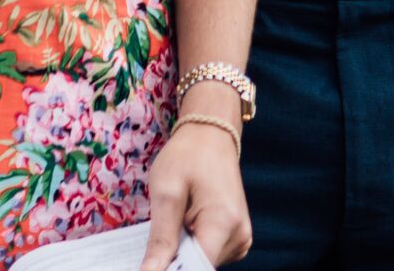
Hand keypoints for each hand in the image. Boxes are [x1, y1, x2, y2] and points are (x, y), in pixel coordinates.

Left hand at [143, 117, 251, 266]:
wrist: (211, 135)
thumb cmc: (187, 156)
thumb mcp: (166, 193)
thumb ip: (160, 239)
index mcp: (224, 223)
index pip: (196, 269)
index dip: (170, 269)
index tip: (151, 262)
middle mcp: (240, 235)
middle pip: (199, 267)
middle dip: (175, 260)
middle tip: (159, 234)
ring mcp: (242, 237)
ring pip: (204, 263)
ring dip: (184, 252)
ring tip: (177, 222)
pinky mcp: (237, 237)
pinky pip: (210, 255)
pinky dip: (194, 246)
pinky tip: (187, 224)